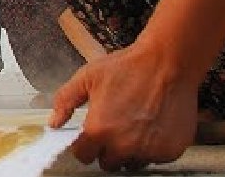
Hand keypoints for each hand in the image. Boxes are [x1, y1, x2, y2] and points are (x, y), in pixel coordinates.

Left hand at [49, 40, 200, 171]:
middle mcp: (124, 146)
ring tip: (134, 124)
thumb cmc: (129, 67)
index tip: (91, 135)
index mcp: (99, 130)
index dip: (84, 144)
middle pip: (108, 163)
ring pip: (131, 163)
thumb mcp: (88, 77)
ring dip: (130, 151)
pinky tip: (152, 125)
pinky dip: (152, 147)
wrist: (169, 62)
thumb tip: (54, 123)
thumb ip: (65, 101)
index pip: (83, 156)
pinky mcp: (170, 151)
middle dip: (107, 149)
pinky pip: (154, 158)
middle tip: (115, 126)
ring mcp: (149, 150)